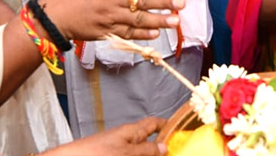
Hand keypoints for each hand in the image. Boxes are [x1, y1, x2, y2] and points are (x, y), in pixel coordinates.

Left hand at [41, 117, 164, 155]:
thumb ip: (146, 150)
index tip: (180, 130)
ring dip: (148, 154)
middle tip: (173, 151)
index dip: (167, 125)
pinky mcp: (110, 155)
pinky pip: (129, 154)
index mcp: (131, 132)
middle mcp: (125, 139)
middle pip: (148, 141)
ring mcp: (117, 149)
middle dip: (159, 148)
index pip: (153, 123)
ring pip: (138, 151)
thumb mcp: (127, 152)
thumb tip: (165, 146)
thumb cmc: (95, 154)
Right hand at [42, 0, 184, 41]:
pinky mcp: (105, 31)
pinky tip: (156, 34)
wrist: (55, 14)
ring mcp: (108, 16)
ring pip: (138, 19)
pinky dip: (142, 34)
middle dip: (164, 2)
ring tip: (175, 21)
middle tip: (181, 4)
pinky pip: (127, 33)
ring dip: (158, 20)